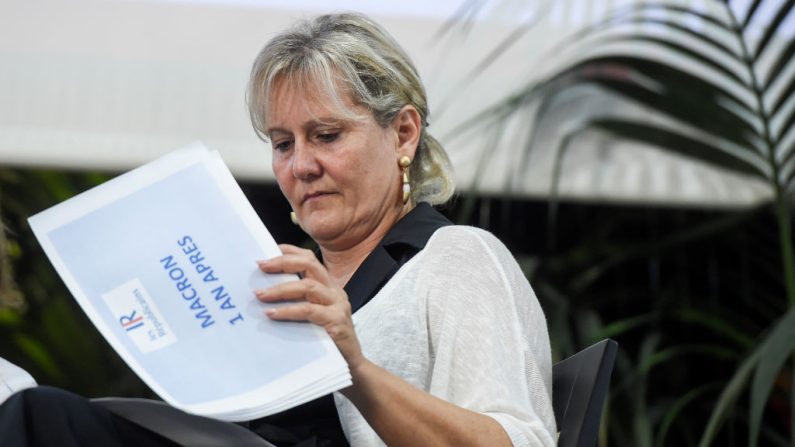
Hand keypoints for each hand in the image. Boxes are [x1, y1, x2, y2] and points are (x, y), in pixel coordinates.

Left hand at [255, 244, 364, 368]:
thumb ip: (297, 302)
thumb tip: (263, 291)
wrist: (349, 368)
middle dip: (282, 263)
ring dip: (281, 289)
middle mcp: (335, 291)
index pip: (310, 259)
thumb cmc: (325, 342)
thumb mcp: (312, 316)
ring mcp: (338, 305)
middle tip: (260, 266)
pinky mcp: (337, 322)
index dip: (289, 252)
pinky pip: (309, 311)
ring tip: (260, 295)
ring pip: (308, 286)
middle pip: (310, 264)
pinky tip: (271, 315)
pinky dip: (288, 311)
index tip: (267, 251)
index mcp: (329, 286)